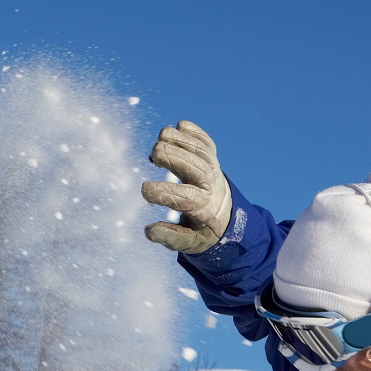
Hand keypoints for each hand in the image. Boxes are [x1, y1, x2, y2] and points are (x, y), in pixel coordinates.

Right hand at [142, 121, 231, 254]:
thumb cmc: (203, 230)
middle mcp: (211, 184)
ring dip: (179, 141)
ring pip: (199, 150)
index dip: (163, 193)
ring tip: (159, 140)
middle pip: (194, 166)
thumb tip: (149, 230)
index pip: (185, 198)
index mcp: (205, 208)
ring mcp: (213, 168)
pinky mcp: (212, 158)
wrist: (226, 214)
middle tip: (153, 155)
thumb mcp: (191, 243)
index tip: (144, 189)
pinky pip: (205, 141)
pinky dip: (192, 132)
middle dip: (173, 157)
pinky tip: (178, 127)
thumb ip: (170, 238)